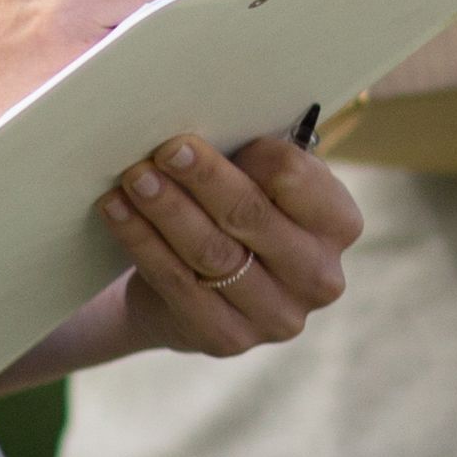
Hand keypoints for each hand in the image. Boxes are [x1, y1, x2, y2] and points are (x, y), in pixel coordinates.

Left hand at [98, 132, 360, 356]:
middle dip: (203, 178)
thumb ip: (256, 161)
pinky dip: (143, 243)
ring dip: (167, 209)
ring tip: (135, 177)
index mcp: (339, 225)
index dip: (254, 154)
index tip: (213, 134)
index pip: (299, 180)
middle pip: (251, 215)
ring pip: (211, 252)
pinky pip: (178, 284)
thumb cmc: (239, 217)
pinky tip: (118, 211)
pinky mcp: (229, 338)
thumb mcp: (263, 187)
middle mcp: (320, 276)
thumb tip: (213, 118)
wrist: (204, 293)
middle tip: (166, 150)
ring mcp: (278, 315)